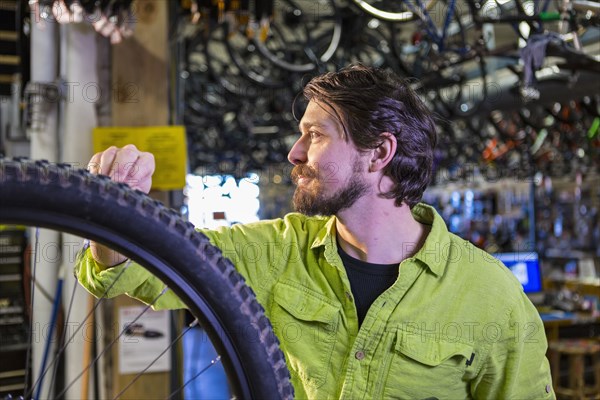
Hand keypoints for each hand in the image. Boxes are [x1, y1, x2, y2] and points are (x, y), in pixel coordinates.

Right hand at [87, 144, 154, 266]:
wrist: (115, 206)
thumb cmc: (130, 204)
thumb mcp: (136, 202)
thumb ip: (134, 195)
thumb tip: (131, 195)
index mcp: (147, 164)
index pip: (146, 160)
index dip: (137, 171)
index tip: (129, 184)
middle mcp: (133, 156)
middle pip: (128, 152)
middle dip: (121, 169)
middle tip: (115, 184)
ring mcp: (116, 154)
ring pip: (111, 154)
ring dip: (108, 171)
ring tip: (107, 186)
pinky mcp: (100, 157)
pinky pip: (97, 159)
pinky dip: (96, 171)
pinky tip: (98, 182)